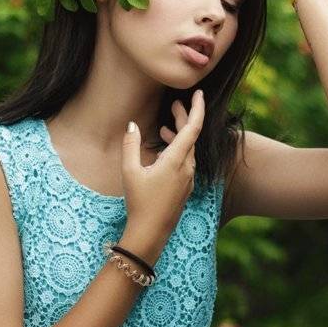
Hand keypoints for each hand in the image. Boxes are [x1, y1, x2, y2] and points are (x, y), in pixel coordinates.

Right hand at [121, 89, 204, 238]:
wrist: (151, 233)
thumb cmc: (139, 203)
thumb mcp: (129, 172)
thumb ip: (130, 145)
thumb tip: (131, 125)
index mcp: (176, 161)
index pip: (193, 128)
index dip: (196, 108)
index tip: (198, 93)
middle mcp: (187, 168)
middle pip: (191, 136)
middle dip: (184, 118)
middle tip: (175, 104)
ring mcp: (188, 179)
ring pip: (188, 150)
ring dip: (179, 135)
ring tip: (164, 127)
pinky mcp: (185, 188)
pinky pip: (186, 162)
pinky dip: (178, 150)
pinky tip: (164, 151)